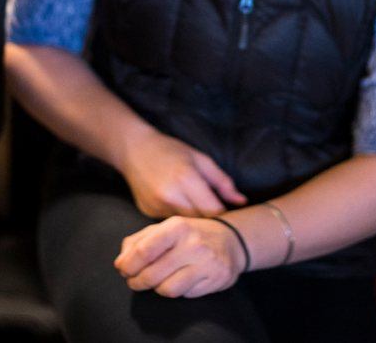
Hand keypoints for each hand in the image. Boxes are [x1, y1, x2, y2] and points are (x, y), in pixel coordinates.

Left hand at [114, 216, 246, 297]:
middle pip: (153, 274)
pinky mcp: (216, 280)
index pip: (144, 250)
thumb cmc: (189, 234)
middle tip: (133, 281)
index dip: (129, 264)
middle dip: (137, 281)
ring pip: (168, 289)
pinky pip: (186, 295)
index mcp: (177, 226)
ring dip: (156, 288)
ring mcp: (206, 263)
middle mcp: (193, 244)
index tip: (122, 269)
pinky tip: (178, 280)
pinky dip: (177, 291)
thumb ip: (139, 241)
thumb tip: (120, 262)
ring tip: (155, 282)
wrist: (231, 240)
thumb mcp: (164, 228)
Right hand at [119, 129, 245, 217]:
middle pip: (201, 222)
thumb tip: (242, 202)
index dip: (225, 215)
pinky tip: (180, 208)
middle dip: (211, 221)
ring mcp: (158, 207)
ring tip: (199, 212)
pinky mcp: (149, 213)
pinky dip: (179, 219)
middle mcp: (171, 196)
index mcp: (186, 179)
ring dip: (195, 222)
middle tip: (218, 216)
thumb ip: (222, 182)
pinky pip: (171, 223)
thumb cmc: (171, 150)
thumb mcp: (200, 159)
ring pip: (186, 225)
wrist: (134, 149)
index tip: (231, 215)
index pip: (214, 211)